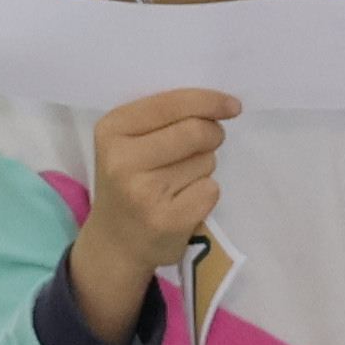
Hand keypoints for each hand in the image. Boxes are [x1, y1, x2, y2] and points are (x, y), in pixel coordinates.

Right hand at [64, 88, 235, 336]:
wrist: (115, 243)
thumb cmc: (129, 182)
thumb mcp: (128, 142)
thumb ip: (164, 119)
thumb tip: (221, 107)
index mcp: (112, 130)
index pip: (172, 104)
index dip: (209, 101)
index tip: (232, 105)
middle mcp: (123, 161)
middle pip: (196, 131)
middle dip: (212, 134)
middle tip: (207, 144)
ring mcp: (144, 194)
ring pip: (207, 161)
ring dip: (204, 167)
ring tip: (178, 182)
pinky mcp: (167, 221)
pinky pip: (211, 190)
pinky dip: (205, 193)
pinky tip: (182, 202)